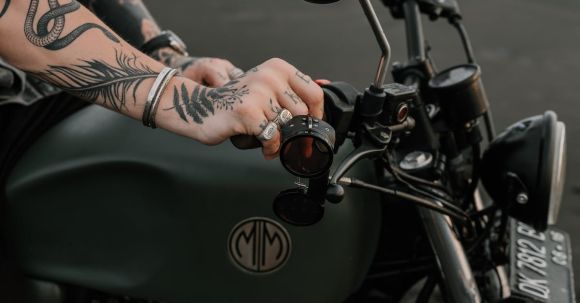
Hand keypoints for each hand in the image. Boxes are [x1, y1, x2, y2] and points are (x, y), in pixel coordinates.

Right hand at [159, 58, 323, 159]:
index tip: (310, 128)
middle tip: (287, 142)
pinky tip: (264, 149)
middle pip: (301, 114)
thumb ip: (288, 96)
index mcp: (278, 68)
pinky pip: (272, 137)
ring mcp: (259, 92)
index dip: (316, 116)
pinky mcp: (248, 111)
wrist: (199, 107)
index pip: (314, 94)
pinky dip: (270, 148)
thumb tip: (317, 113)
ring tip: (270, 144)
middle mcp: (270, 76)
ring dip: (280, 142)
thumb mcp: (265, 89)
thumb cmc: (234, 102)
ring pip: (286, 127)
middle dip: (296, 133)